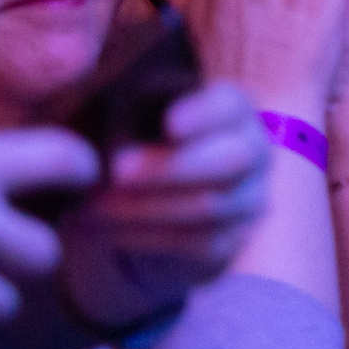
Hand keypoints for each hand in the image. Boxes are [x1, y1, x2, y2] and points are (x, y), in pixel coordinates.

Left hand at [58, 82, 271, 330]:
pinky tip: (106, 229)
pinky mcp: (232, 239)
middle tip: (117, 170)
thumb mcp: (130, 106)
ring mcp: (250, 199)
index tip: (169, 125)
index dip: (204, 115)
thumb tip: (118, 164)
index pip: (229, 105)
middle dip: (170, 168)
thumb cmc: (137, 127)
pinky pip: (197, 243)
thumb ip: (130, 116)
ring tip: (95, 204)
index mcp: (232, 107)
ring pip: (209, 207)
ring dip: (146, 207)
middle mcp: (254, 150)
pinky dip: (147, 237)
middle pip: (229, 160)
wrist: (148, 184)